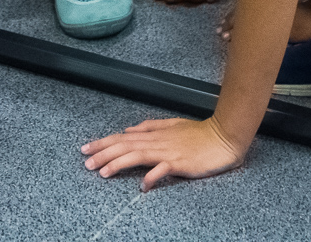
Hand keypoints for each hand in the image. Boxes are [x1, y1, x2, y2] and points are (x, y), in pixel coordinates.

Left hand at [81, 116, 245, 189]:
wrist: (224, 137)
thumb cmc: (200, 133)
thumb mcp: (172, 125)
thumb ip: (150, 126)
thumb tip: (129, 129)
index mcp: (154, 134)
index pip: (122, 137)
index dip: (103, 142)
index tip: (86, 148)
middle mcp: (157, 141)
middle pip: (124, 145)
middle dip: (103, 153)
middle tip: (86, 161)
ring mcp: (168, 151)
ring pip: (137, 155)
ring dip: (118, 163)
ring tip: (103, 172)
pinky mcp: (180, 163)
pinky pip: (163, 169)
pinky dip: (151, 177)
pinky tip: (142, 185)